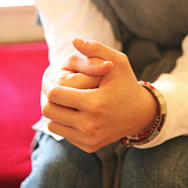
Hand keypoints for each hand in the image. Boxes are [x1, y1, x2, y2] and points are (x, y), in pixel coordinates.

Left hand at [41, 39, 158, 152]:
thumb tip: (74, 40)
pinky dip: (64, 122)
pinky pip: (63, 134)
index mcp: (96, 103)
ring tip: (62, 98)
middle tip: (51, 88)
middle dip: (47, 97)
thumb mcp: (118, 62)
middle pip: (50, 110)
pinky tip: (72, 111)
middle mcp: (91, 125)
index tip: (48, 78)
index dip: (48, 84)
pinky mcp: (88, 146)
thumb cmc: (127, 83)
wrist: (140, 114)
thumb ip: (96, 49)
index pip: (56, 95)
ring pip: (52, 124)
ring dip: (55, 110)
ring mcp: (89, 138)